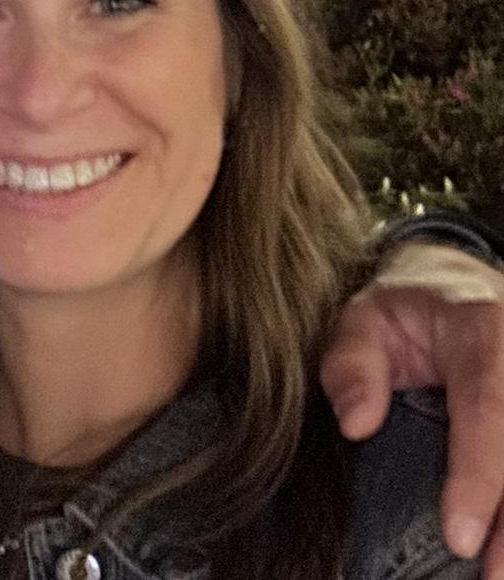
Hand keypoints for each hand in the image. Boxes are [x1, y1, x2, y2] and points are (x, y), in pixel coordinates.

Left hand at [320, 247, 503, 574]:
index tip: (459, 535)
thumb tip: (354, 424)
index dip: (479, 475)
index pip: (488, 407)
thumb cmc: (410, 309)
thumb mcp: (365, 313)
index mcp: (486, 332)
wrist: (462, 288)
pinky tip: (503, 548)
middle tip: (490, 577)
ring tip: (497, 575)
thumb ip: (351, 360)